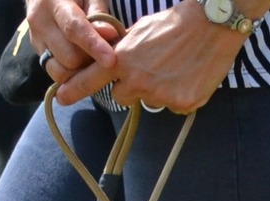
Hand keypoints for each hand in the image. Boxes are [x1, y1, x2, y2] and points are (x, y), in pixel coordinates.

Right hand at [26, 0, 118, 86]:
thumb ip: (98, 14)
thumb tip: (109, 34)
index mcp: (52, 2)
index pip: (73, 28)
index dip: (93, 46)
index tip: (111, 60)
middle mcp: (39, 23)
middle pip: (69, 56)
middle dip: (91, 60)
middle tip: (106, 52)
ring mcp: (36, 41)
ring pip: (62, 72)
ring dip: (82, 71)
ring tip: (93, 57)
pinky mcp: (39, 54)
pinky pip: (58, 75)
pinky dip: (74, 75)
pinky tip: (83, 63)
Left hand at [60, 5, 246, 111]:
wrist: (209, 26)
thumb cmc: (173, 24)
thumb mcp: (138, 33)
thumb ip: (122, 51)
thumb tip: (112, 62)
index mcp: (121, 60)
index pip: (90, 79)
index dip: (73, 89)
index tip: (61, 97)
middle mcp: (137, 81)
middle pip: (122, 97)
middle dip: (131, 87)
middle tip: (150, 69)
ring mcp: (160, 95)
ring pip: (151, 101)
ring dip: (158, 90)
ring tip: (175, 68)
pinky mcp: (182, 103)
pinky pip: (174, 106)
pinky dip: (180, 95)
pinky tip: (188, 76)